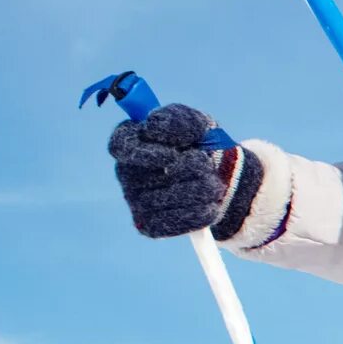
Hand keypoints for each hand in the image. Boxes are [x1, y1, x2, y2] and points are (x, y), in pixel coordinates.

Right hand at [108, 105, 275, 240]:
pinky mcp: (149, 225)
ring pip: (159, 202)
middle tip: (207, 166)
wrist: (222, 176)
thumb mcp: (198, 124)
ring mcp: (136, 201)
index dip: (144, 153)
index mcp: (132, 143)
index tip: (173, 155)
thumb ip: (178, 119)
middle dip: (185, 171)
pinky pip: (167, 225)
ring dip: (195, 192)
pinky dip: (195, 215)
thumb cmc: (202, 145)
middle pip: (146, 176)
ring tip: (215, 185)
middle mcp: (127, 173)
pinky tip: (212, 206)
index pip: (120, 146)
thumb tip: (152, 124)